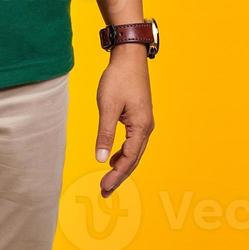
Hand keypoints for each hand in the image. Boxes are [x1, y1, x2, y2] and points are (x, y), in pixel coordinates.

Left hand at [94, 46, 153, 196]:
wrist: (129, 57)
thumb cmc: (119, 79)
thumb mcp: (108, 107)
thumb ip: (105, 134)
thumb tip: (101, 159)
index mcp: (141, 127)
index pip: (129, 159)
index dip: (116, 176)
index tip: (103, 188)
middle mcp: (146, 128)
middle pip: (134, 159)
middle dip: (119, 177)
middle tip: (104, 192)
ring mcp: (144, 122)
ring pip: (134, 152)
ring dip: (121, 166)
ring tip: (107, 180)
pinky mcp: (139, 117)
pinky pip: (132, 142)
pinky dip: (123, 153)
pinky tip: (112, 158)